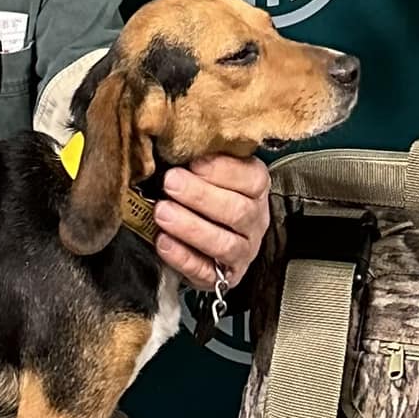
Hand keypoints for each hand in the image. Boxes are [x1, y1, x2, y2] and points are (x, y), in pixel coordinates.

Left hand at [152, 154, 270, 294]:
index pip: (252, 179)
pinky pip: (206, 272)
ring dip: (190, 227)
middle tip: (170, 182)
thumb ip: (200, 157)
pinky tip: (163, 242)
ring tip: (162, 212)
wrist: (205, 238)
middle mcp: (255, 221)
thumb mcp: (207, 170)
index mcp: (255, 188)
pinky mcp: (224, 277)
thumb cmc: (204, 192)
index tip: (194, 162)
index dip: (222, 170)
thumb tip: (174, 140)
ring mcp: (243, 252)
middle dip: (200, 196)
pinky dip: (183, 257)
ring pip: (224, 244)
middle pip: (237, 211)